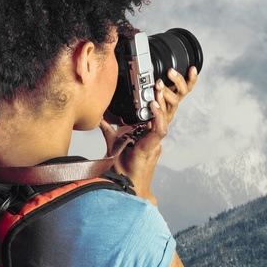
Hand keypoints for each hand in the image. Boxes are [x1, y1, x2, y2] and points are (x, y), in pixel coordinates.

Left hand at [99, 66, 198, 202]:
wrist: (123, 186)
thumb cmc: (121, 168)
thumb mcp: (113, 142)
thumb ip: (109, 128)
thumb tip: (100, 117)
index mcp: (148, 132)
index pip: (157, 110)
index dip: (160, 97)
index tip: (155, 82)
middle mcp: (154, 135)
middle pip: (166, 111)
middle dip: (166, 95)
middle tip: (160, 80)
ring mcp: (155, 142)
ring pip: (166, 118)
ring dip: (162, 102)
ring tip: (157, 88)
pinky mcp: (152, 148)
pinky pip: (160, 130)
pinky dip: (157, 117)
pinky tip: (153, 106)